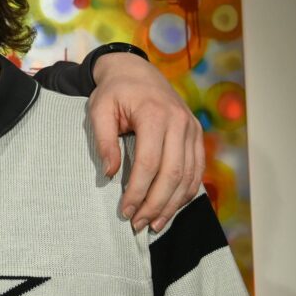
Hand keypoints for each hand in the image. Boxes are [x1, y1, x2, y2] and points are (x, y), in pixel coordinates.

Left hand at [88, 53, 203, 231]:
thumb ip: (103, 140)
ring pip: (188, 176)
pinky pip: (196, 170)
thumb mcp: (98, 109)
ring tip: (154, 224)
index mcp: (156, 115)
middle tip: (138, 224)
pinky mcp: (196, 135)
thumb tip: (110, 174)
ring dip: (172, 205)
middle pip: (173, 174)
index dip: (138, 191)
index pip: (149, 163)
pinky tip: (171, 208)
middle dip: (155, 204)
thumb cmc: (114, 92)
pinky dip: (185, 192)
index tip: (124, 210)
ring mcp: (192, 129)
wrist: (136, 71)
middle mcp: (180, 123)